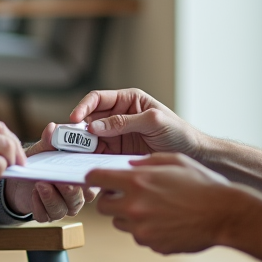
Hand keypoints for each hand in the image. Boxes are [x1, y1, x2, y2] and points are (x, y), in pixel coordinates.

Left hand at [4, 123, 100, 221]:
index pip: (94, 180)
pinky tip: (33, 195)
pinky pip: (46, 216)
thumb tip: (52, 128)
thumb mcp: (43, 149)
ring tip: (41, 184)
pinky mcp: (47, 215)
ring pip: (63, 209)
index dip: (89, 177)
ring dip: (52, 197)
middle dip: (69, 189)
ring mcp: (63, 207)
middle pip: (80, 198)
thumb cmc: (40, 162)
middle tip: (59, 180)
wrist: (20, 179)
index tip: (80, 170)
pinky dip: (39, 206)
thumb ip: (50, 140)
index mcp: (82, 177)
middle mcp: (77, 195)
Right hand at [70, 89, 202, 157]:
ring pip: (91, 137)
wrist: (193, 155)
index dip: (84, 107)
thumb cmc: (178, 132)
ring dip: (82, 144)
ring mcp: (117, 135)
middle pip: (90, 119)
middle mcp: (119, 115)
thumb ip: (125, 122)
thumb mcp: (153, 121)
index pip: (98, 99)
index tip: (75, 118)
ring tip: (74, 154)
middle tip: (69, 141)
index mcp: (128, 100)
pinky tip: (87, 162)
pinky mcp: (118, 152)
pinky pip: (99, 152)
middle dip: (79, 128)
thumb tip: (95, 126)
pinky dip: (91, 157)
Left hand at [87, 153, 240, 253]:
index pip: (96, 178)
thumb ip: (146, 161)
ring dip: (128, 215)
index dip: (94, 177)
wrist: (224, 214)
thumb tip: (128, 165)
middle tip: (126, 195)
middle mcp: (134, 206)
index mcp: (137, 182)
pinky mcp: (152, 244)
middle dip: (110, 199)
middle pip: (102, 206)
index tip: (97, 178)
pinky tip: (166, 221)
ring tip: (152, 207)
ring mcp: (142, 229)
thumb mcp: (174, 160)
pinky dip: (146, 229)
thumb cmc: (202, 183)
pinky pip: (139, 236)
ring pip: (119, 223)